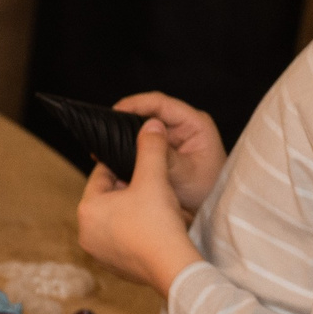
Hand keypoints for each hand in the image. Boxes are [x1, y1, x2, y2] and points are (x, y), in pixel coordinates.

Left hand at [77, 120, 204, 296]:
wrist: (172, 266)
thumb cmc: (158, 222)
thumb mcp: (153, 177)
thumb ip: (150, 148)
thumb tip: (150, 124)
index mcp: (87, 209)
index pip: (101, 176)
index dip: (121, 163)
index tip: (137, 158)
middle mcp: (85, 232)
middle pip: (107, 198)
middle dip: (128, 188)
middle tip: (150, 180)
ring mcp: (98, 252)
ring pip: (115, 219)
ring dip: (132, 209)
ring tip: (155, 202)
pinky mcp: (114, 266)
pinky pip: (123, 239)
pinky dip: (136, 230)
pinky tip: (154, 225)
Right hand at [112, 92, 224, 210]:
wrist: (209, 210)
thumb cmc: (206, 192)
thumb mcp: (184, 174)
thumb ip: (164, 154)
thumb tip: (143, 135)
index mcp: (194, 124)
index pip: (161, 103)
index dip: (135, 104)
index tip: (114, 112)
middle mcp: (183, 125)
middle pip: (149, 111)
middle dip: (125, 117)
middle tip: (103, 129)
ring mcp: (173, 136)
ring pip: (143, 126)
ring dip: (125, 132)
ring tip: (104, 141)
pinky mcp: (163, 148)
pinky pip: (143, 140)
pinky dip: (128, 145)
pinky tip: (113, 153)